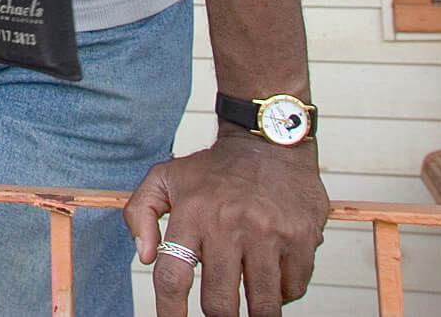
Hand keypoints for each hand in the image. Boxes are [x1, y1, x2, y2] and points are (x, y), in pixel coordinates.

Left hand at [124, 131, 328, 315]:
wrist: (269, 142)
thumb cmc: (214, 168)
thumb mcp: (164, 177)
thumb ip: (140, 213)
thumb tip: (144, 257)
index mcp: (192, 214)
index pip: (173, 278)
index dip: (170, 312)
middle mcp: (229, 225)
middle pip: (219, 303)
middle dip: (217, 315)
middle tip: (220, 310)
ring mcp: (268, 234)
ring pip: (261, 306)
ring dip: (255, 312)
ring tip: (249, 302)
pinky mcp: (300, 238)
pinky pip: (293, 289)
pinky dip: (283, 293)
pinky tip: (274, 275)